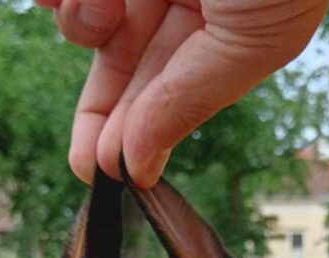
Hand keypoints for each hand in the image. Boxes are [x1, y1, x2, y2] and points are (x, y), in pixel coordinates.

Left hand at [34, 0, 328, 187]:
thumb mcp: (249, 40)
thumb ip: (189, 100)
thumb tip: (138, 164)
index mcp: (224, 19)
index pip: (168, 82)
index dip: (133, 127)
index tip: (104, 170)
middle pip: (119, 58)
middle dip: (101, 109)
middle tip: (87, 158)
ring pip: (80, 10)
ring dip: (80, 20)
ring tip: (103, 11)